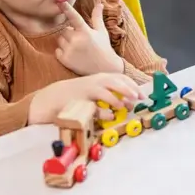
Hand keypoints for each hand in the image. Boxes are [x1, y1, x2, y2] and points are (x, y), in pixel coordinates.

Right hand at [28, 73, 142, 125]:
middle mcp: (95, 82)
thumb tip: (129, 101)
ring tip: (125, 106)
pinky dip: (103, 112)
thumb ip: (111, 93)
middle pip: (116, 82)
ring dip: (117, 99)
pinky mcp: (79, 102)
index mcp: (100, 78)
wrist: (52, 97)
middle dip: (129, 90)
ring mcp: (86, 91)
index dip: (133, 86)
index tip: (142, 95)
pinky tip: (110, 116)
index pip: (121, 78)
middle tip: (138, 99)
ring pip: (105, 92)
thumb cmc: (77, 95)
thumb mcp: (95, 89)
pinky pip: (93, 108)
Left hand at [56, 1, 123, 75]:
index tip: (60, 2)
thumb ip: (97, 17)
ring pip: (60, 40)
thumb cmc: (103, 48)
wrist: (105, 69)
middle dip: (70, 33)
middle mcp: (76, 40)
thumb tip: (99, 3)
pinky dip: (62, 52)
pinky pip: (57, 51)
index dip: (67, 9)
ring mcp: (70, 50)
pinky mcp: (65, 60)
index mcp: (86, 32)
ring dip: (65, 42)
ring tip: (77, 48)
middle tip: (80, 40)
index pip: (74, 17)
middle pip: (64, 30)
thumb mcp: (102, 32)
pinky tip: (73, 55)